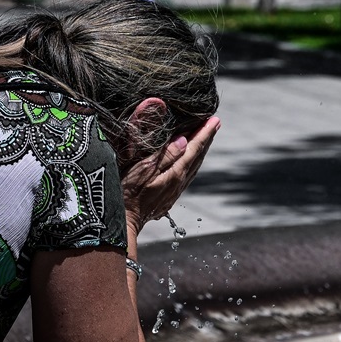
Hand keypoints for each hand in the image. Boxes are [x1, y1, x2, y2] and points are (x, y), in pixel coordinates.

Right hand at [122, 117, 219, 233]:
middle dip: (207, 138)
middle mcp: (180, 181)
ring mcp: (176, 190)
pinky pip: (188, 173)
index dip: (204, 133)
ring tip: (207, 137)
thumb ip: (166, 155)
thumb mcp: (144, 170)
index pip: (194, 148)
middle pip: (198, 156)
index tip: (215, 120)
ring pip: (195, 165)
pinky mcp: (170, 196)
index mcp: (176, 173)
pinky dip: (194, 161)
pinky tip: (192, 160)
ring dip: (202, 149)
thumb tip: (184, 141)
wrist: (125, 222)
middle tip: (215, 123)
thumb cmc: (129, 195)